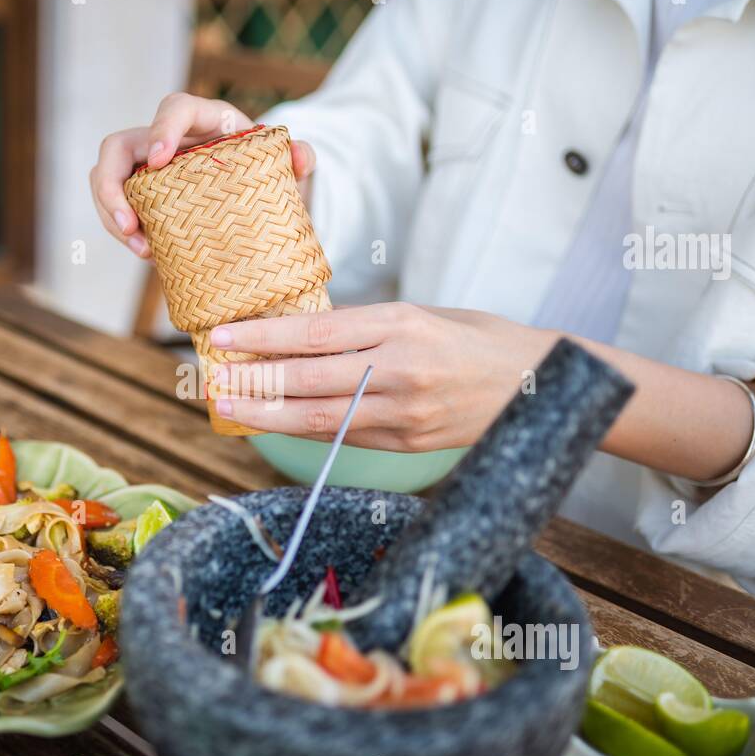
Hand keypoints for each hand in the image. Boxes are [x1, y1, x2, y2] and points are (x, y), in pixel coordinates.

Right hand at [90, 92, 315, 256]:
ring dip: (111, 215)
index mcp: (207, 121)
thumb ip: (301, 158)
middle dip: (111, 185)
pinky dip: (125, 233)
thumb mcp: (290, 170)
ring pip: (106, 179)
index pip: (174, 108)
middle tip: (129, 224)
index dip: (161, 130)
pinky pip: (117, 208)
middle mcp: (170, 140)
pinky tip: (149, 255)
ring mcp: (150, 169)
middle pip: (118, 147)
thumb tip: (303, 157)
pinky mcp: (144, 196)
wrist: (263, 196)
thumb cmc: (273, 175)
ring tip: (140, 249)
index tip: (158, 161)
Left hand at [210, 303, 557, 451]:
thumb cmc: (480, 338)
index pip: (317, 333)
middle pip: (310, 379)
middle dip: (254, 380)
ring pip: (321, 418)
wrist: (544, 384)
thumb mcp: (425, 314)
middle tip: (211, 377)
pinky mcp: (409, 442)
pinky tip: (275, 424)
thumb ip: (367, 327)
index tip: (225, 335)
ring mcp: (405, 413)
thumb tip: (303, 336)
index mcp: (404, 325)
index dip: (264, 337)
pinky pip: (345, 438)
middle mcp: (401, 370)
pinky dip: (305, 431)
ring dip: (268, 414)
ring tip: (229, 406)